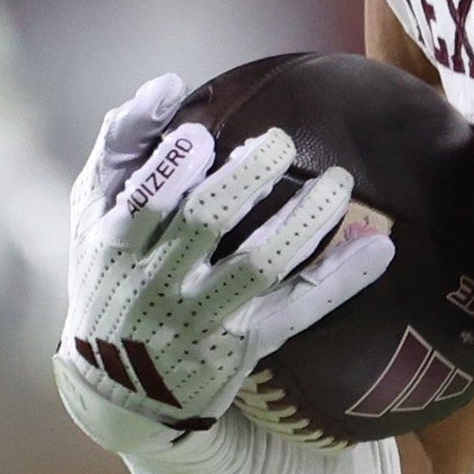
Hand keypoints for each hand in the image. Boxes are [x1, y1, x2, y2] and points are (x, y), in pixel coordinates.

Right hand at [53, 76, 392, 442]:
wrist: (122, 390)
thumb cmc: (110, 275)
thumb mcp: (92, 214)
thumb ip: (121, 147)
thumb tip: (166, 84)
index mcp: (115, 246)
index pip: (139, 204)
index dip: (169, 170)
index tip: (201, 136)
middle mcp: (158, 284)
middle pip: (203, 226)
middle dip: (243, 181)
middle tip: (279, 142)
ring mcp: (204, 317)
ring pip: (259, 266)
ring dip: (302, 221)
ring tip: (339, 182)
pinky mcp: (245, 343)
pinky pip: (299, 310)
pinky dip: (340, 279)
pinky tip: (380, 247)